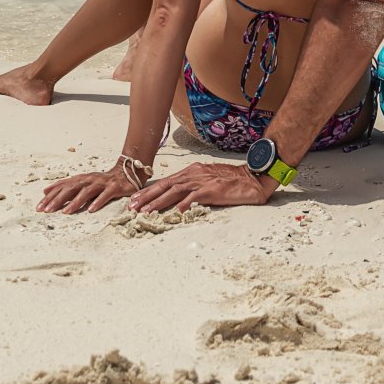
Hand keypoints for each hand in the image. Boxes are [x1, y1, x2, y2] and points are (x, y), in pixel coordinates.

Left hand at [37, 164, 142, 213]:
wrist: (127, 173)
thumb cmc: (102, 182)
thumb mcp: (82, 183)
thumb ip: (65, 187)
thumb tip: (45, 191)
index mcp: (81, 179)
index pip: (62, 186)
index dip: (50, 195)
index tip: (39, 206)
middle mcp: (89, 179)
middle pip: (71, 188)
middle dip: (58, 199)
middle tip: (47, 210)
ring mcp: (102, 183)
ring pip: (86, 191)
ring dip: (75, 202)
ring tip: (66, 212)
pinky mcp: (114, 188)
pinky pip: (105, 195)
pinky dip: (97, 202)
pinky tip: (91, 210)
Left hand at [126, 161, 276, 212]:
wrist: (252, 177)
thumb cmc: (232, 181)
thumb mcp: (208, 180)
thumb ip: (193, 187)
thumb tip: (179, 200)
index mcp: (192, 171)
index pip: (166, 182)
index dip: (149, 191)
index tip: (135, 200)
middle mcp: (194, 174)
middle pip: (165, 185)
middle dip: (146, 196)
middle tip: (131, 207)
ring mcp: (202, 181)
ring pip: (175, 191)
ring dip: (158, 202)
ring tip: (145, 212)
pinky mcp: (212, 190)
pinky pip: (195, 197)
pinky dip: (184, 204)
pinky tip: (175, 212)